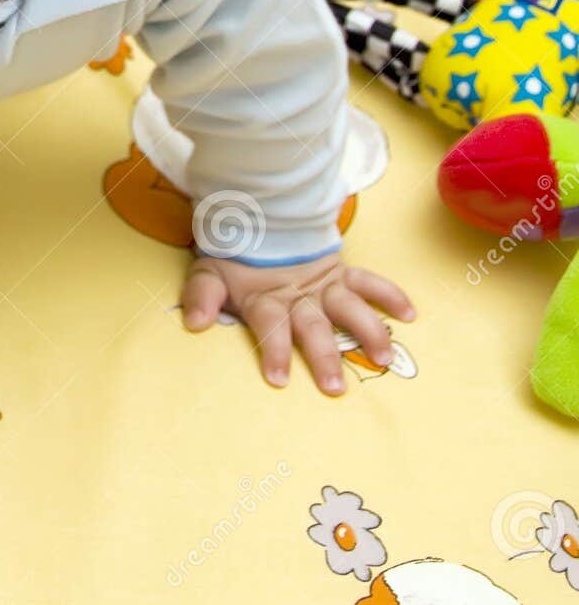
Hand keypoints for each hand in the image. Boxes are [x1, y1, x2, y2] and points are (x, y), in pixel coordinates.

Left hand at [182, 249, 414, 395]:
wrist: (256, 217)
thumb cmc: (233, 257)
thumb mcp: (208, 273)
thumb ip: (202, 296)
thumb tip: (194, 322)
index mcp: (264, 298)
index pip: (269, 326)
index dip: (272, 350)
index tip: (278, 379)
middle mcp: (297, 295)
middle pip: (312, 326)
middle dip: (323, 356)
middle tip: (335, 388)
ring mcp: (322, 284)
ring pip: (348, 308)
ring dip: (367, 330)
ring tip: (382, 357)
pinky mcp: (341, 273)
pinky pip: (369, 282)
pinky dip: (389, 294)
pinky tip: (410, 314)